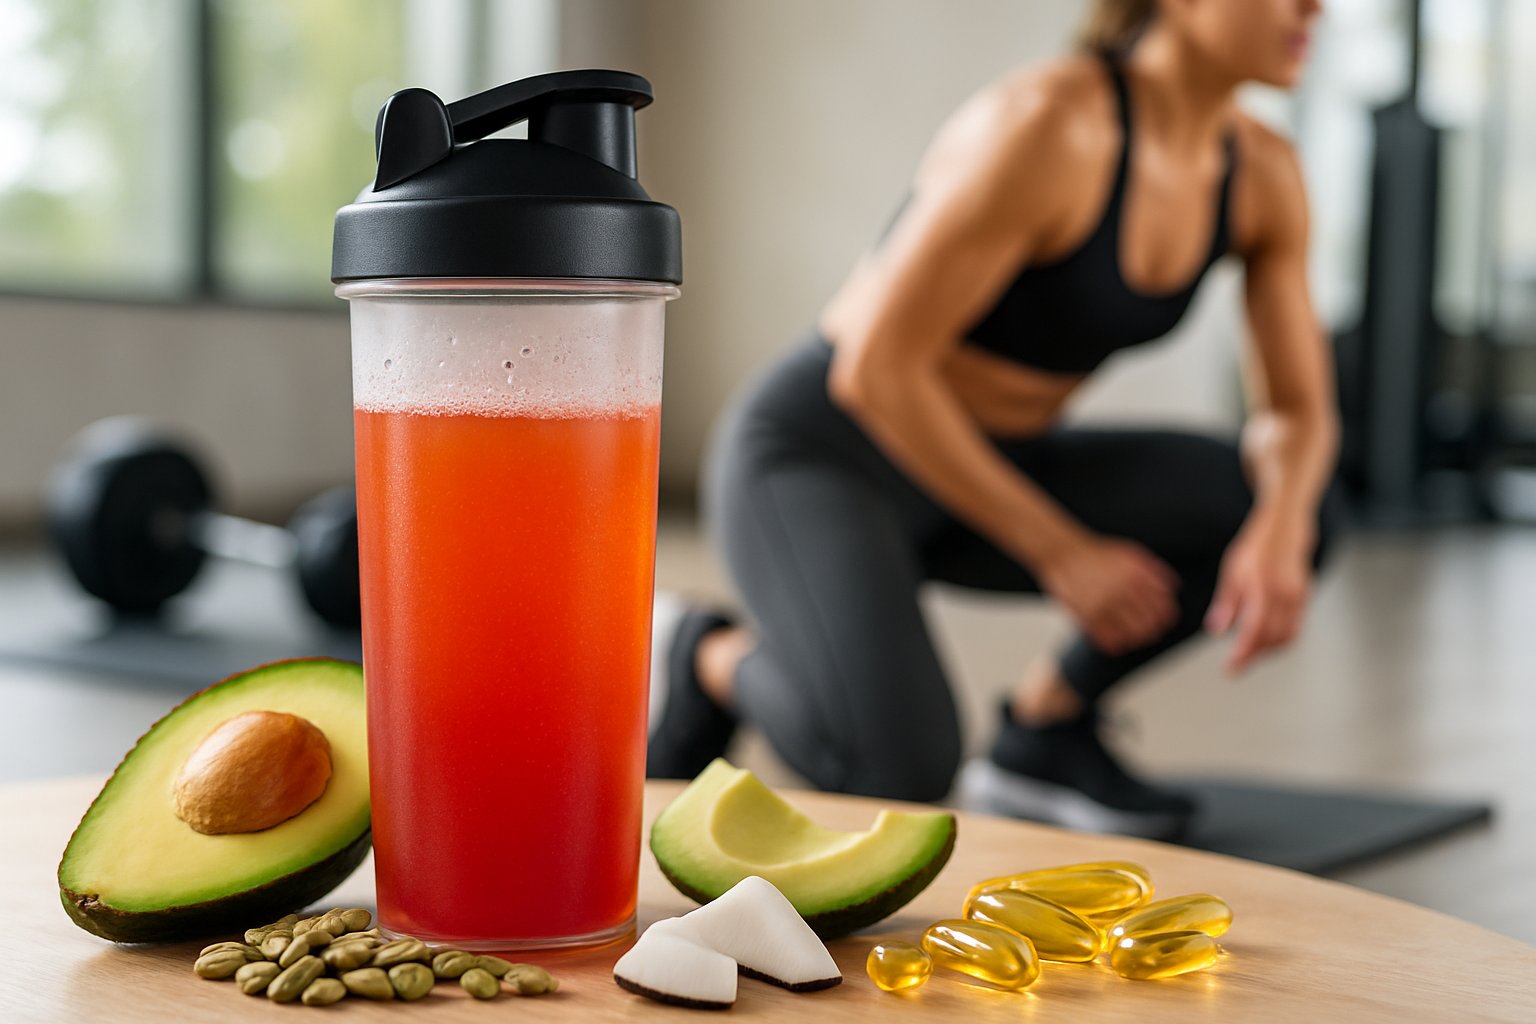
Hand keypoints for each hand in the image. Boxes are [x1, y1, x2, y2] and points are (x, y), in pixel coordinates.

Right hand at [1038, 535, 1179, 655]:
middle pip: (1149, 624)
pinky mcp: (1087, 616)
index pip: (1163, 607)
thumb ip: (1152, 570)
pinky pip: (1109, 640)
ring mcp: (1104, 604)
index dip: (1166, 618)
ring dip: (1135, 640)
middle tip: (1150, 633)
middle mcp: (1122, 590)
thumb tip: (1172, 588)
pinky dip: (1116, 644)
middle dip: (1152, 631)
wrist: (1064, 553)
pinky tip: (1117, 642)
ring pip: (1131, 635)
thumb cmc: (1097, 554)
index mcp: (1137, 576)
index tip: (1163, 621)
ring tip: (1133, 639)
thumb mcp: (1130, 554)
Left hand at [1205, 515, 1313, 674]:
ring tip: (1249, 654)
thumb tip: (1216, 631)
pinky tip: (1264, 641)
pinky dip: (1280, 639)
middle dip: (1254, 655)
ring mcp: (1298, 597)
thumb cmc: (1255, 550)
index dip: (1244, 652)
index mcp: (1263, 588)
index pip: (1255, 630)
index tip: (1231, 667)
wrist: (1285, 530)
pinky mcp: (1305, 598)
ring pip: (1287, 636)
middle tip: (1236, 664)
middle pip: (1272, 638)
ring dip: (1268, 650)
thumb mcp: (1233, 572)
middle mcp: (1284, 595)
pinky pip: (1295, 627)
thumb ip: (1227, 603)